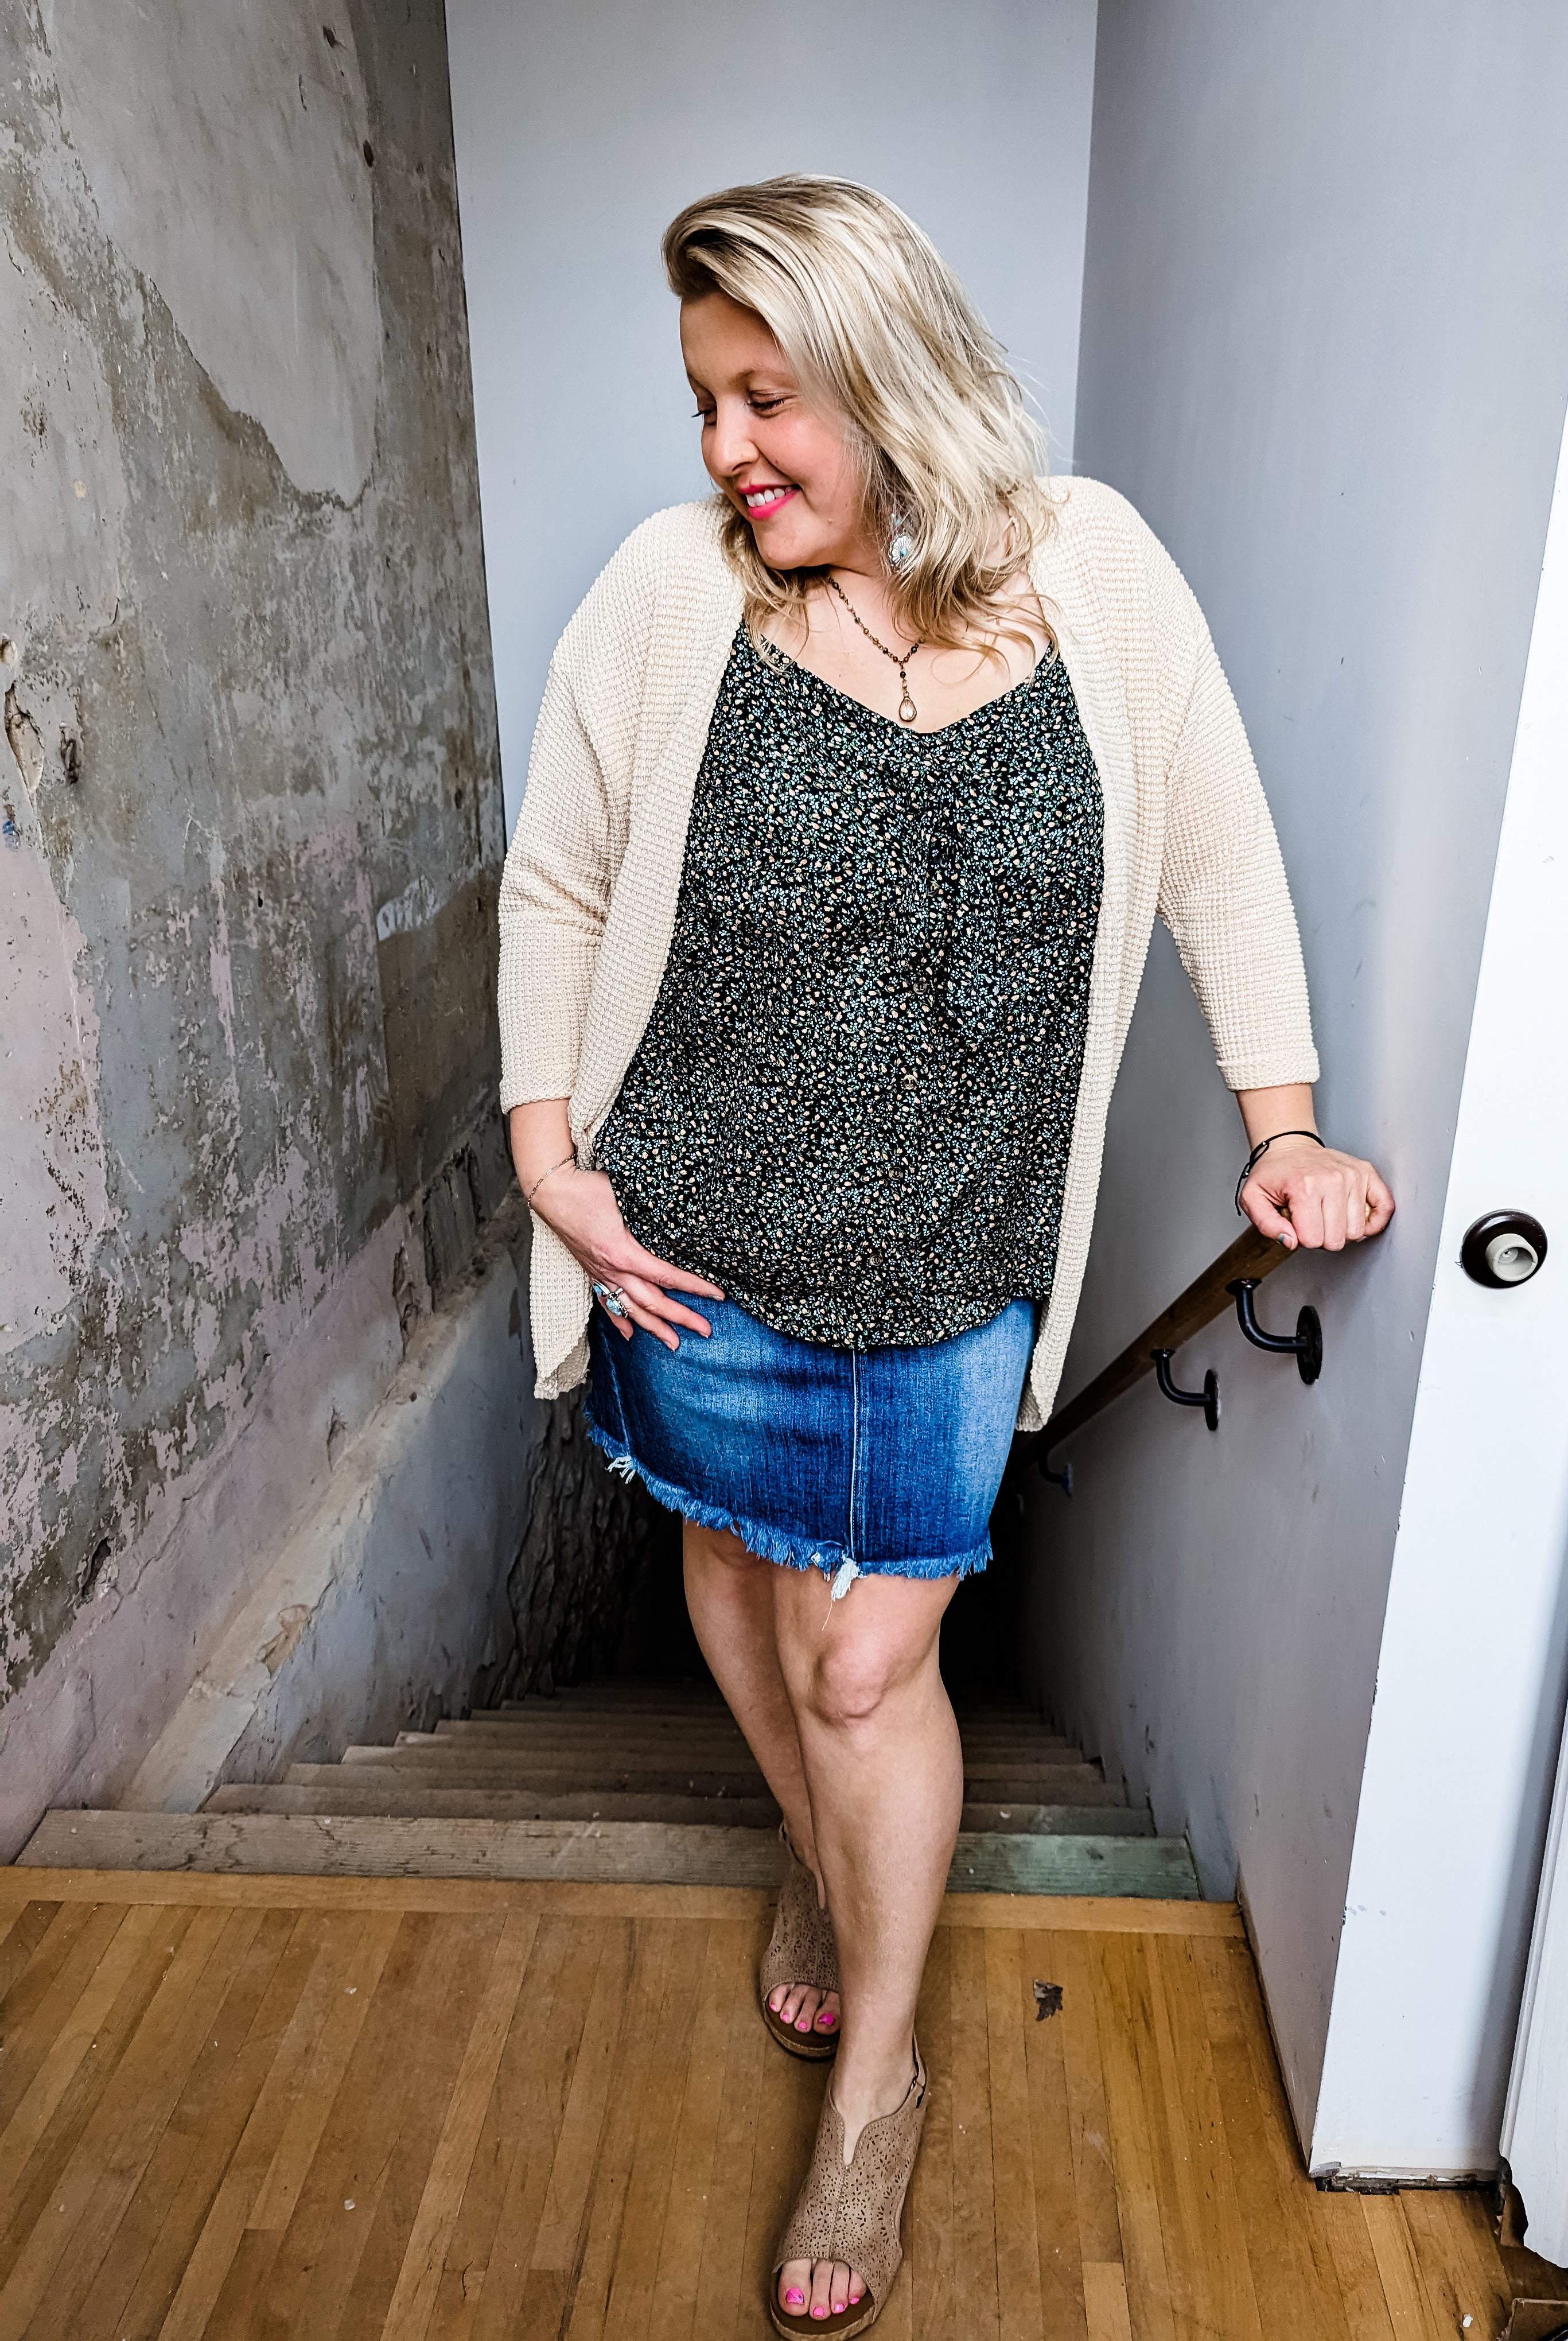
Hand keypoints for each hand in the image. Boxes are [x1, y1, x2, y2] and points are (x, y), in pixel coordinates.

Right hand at [530, 1165, 723, 1349]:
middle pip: (652, 1302)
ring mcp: (600, 1273)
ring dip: (654, 1328)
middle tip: (705, 1330)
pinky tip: (629, 1334)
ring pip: (630, 1309)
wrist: (552, 1191)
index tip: (717, 1295)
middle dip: (681, 1317)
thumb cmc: (589, 1188)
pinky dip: (618, 1320)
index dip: (694, 1287)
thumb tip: (683, 1218)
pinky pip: (606, 1302)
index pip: (667, 1276)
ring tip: (673, 1343)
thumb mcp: (627, 1196)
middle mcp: (612, 1269)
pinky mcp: (590, 1271)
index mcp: (624, 1252)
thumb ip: (653, 1213)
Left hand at [1239, 1134, 1394, 1251]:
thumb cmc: (1274, 1173)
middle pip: (1338, 1239)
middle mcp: (1332, 1180)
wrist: (1289, 1147)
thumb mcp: (1252, 1198)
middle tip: (1312, 1220)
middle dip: (1322, 1237)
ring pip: (1358, 1231)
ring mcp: (1353, 1176)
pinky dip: (1373, 1221)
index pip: (1313, 1240)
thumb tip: (1290, 1241)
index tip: (1296, 1224)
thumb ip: (1266, 1225)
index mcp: (1304, 1187)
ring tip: (1327, 1214)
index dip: (1302, 1238)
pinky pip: (1385, 1207)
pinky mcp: (1367, 1173)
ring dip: (1342, 1230)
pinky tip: (1355, 1218)